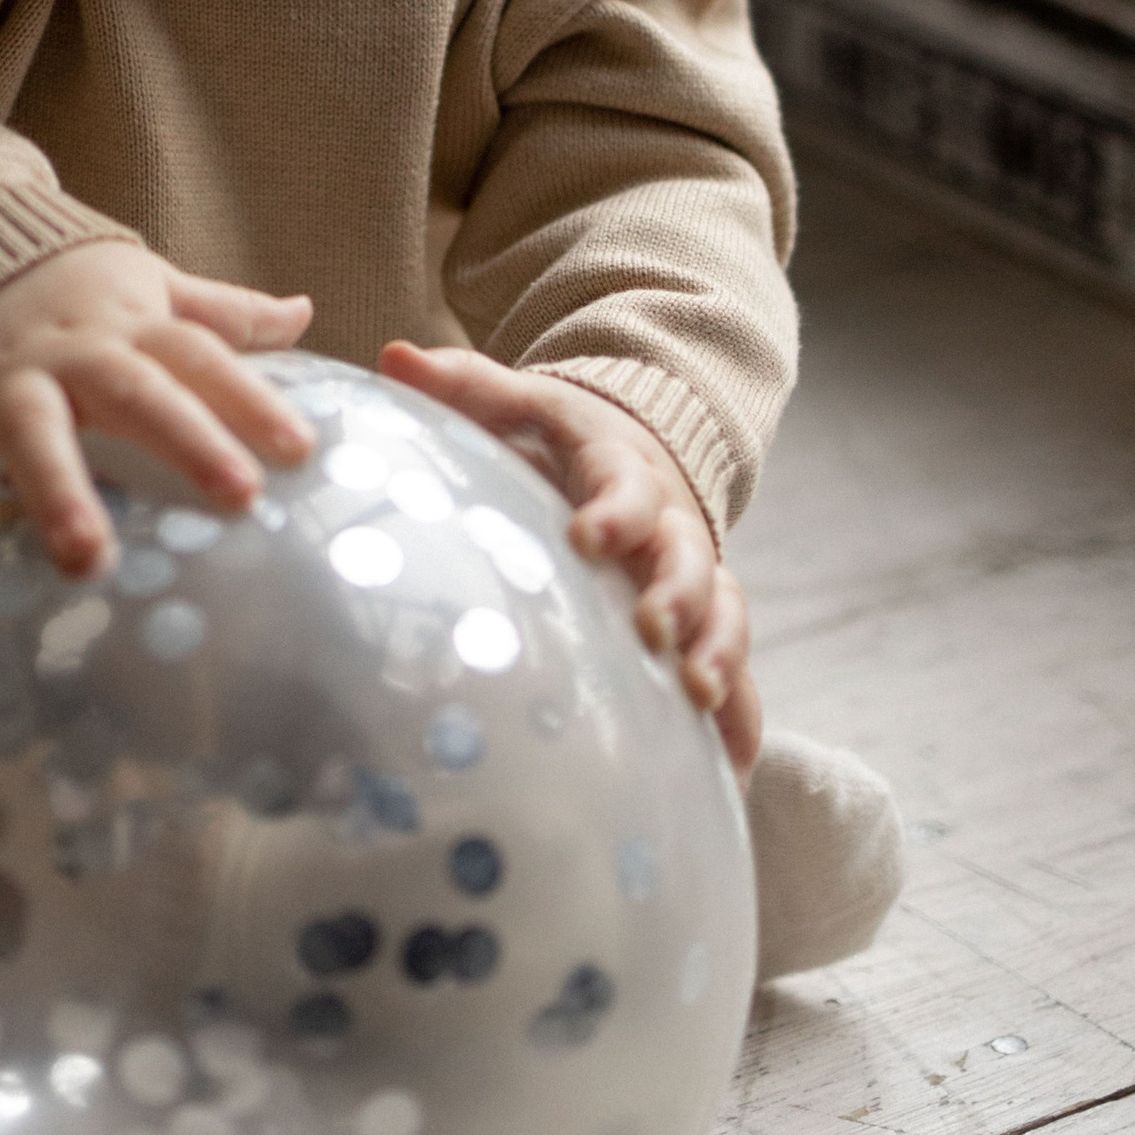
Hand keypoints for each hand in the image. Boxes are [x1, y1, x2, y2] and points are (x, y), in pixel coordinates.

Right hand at [0, 241, 315, 582]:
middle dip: (185, 437)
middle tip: (238, 497)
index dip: (252, 399)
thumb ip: (225, 314)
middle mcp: (72, 354)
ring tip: (84, 558)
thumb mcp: (149, 292)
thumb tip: (307, 314)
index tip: (301, 451)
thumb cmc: (75, 297)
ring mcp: (0, 381)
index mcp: (132, 328)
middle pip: (136, 389)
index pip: (202, 358)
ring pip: (33, 430)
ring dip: (57, 489)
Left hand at [378, 342, 761, 773]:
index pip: (625, 486)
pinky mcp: (703, 625)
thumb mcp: (513, 399)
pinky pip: (735, 673)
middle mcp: (670, 524)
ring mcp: (694, 577)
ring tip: (699, 699)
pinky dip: (739, 724)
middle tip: (652, 630)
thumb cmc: (552, 436)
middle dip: (678, 594)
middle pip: (690, 557)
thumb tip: (395, 355)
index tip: (587, 536)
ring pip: (724, 613)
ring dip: (719, 654)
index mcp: (621, 469)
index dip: (613, 511)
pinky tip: (728, 779)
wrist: (629, 452)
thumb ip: (460, 382)